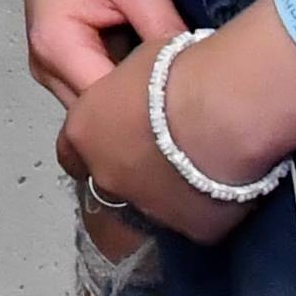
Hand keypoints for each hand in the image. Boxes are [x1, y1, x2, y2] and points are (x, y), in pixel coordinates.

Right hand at [17, 0, 182, 109]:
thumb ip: (163, 30)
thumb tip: (197, 72)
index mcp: (57, 46)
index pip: (105, 106)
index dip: (145, 113)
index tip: (189, 110)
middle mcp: (44, 66)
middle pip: (94, 115)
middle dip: (137, 117)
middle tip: (188, 111)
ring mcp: (47, 67)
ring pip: (92, 108)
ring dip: (126, 107)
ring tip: (170, 101)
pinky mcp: (58, 61)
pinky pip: (90, 90)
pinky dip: (117, 92)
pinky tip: (148, 86)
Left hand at [55, 38, 263, 245]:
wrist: (224, 111)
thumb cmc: (178, 72)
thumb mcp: (135, 65)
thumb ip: (125, 92)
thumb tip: (136, 95)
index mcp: (84, 133)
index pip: (71, 149)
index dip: (95, 140)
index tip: (116, 130)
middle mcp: (106, 178)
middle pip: (109, 180)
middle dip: (130, 168)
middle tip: (163, 149)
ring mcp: (146, 208)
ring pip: (150, 204)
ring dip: (167, 190)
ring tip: (199, 166)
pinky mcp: (191, 229)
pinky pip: (194, 219)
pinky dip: (205, 205)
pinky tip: (224, 184)